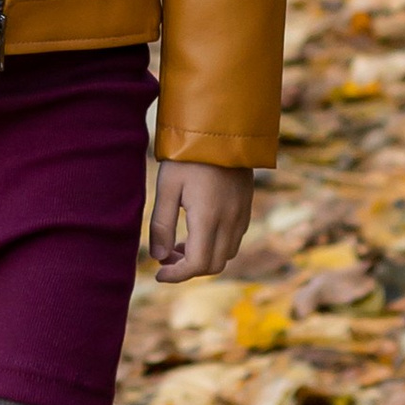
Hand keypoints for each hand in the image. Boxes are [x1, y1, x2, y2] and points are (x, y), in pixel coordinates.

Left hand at [149, 162, 253, 280]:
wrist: (222, 129)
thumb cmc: (188, 156)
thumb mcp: (167, 187)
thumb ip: (161, 225)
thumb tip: (158, 257)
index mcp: (208, 218)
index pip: (197, 264)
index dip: (177, 275)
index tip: (158, 273)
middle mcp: (230, 221)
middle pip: (213, 265)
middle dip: (188, 269)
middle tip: (165, 258)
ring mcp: (241, 215)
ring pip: (226, 255)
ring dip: (202, 258)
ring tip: (178, 244)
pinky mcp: (246, 208)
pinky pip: (234, 240)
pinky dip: (215, 246)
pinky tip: (197, 231)